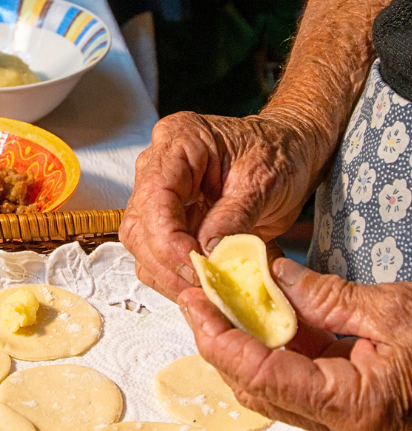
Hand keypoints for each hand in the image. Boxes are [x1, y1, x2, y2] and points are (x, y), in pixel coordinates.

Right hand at [119, 111, 322, 300]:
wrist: (291, 152)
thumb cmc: (279, 152)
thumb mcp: (264, 180)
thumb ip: (234, 217)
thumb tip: (208, 255)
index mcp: (177, 142)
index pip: (154, 198)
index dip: (168, 240)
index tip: (196, 267)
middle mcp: (157, 168)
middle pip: (139, 227)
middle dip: (167, 264)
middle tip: (204, 285)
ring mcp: (160, 196)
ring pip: (142, 247)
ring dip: (170, 276)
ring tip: (207, 289)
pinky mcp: (170, 220)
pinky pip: (158, 256)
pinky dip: (177, 277)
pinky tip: (204, 284)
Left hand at [179, 259, 411, 430]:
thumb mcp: (393, 311)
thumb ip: (326, 297)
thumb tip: (269, 276)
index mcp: (353, 408)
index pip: (262, 376)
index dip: (219, 338)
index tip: (194, 302)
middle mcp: (339, 426)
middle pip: (254, 385)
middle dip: (217, 339)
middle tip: (195, 295)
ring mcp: (339, 419)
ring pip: (265, 384)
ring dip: (237, 342)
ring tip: (215, 299)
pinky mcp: (341, 405)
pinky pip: (289, 377)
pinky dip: (266, 345)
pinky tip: (254, 313)